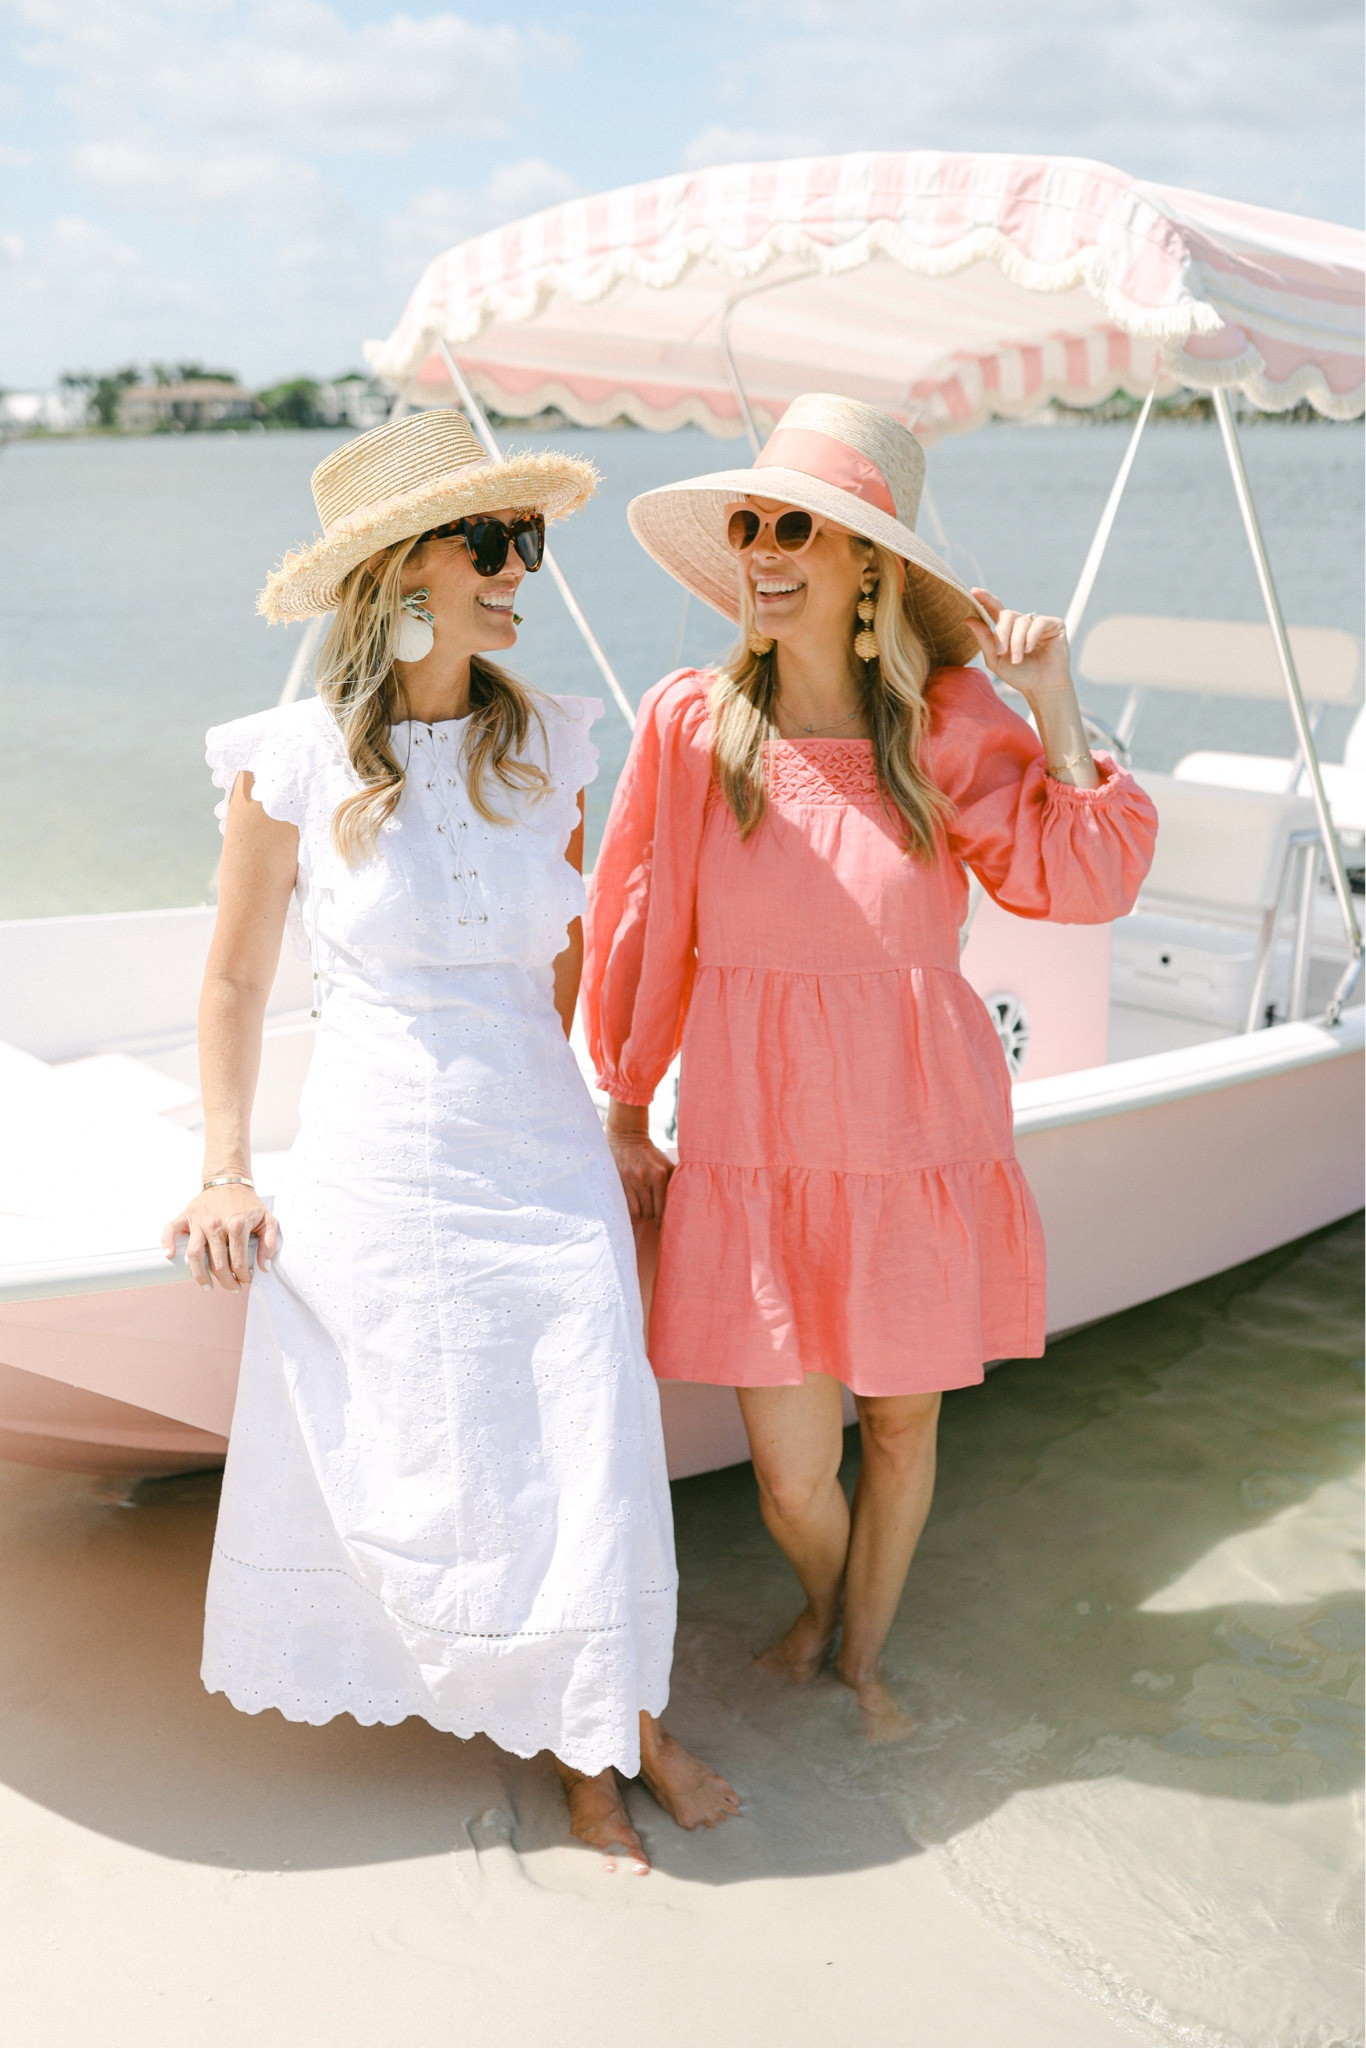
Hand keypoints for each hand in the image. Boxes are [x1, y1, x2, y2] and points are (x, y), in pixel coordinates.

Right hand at [161, 1182, 279, 1291]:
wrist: (229, 1181)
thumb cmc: (248, 1204)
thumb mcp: (268, 1220)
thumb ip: (270, 1243)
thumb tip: (264, 1267)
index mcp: (237, 1225)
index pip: (238, 1261)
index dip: (243, 1276)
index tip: (245, 1281)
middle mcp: (216, 1224)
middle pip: (217, 1263)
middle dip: (226, 1281)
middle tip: (232, 1288)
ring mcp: (199, 1221)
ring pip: (194, 1254)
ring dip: (199, 1275)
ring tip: (207, 1286)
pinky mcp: (186, 1215)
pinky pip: (171, 1229)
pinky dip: (167, 1242)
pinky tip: (170, 1256)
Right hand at [606, 1127, 673, 1222]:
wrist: (627, 1137)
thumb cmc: (650, 1155)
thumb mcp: (666, 1164)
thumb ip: (673, 1182)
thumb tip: (682, 1205)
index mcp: (661, 1175)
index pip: (664, 1207)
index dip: (663, 1220)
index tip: (663, 1227)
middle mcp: (647, 1178)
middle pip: (651, 1212)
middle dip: (652, 1217)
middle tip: (653, 1217)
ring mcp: (631, 1180)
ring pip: (639, 1212)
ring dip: (641, 1214)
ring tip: (643, 1209)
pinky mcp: (619, 1181)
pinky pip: (627, 1206)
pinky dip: (631, 1209)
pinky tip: (633, 1205)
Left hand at [966, 588, 1071, 709]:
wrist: (1042, 687)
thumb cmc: (1020, 675)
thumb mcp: (996, 659)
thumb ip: (984, 639)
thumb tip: (969, 619)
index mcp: (1008, 629)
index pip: (995, 609)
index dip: (985, 599)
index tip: (974, 591)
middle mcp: (1023, 622)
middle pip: (1007, 615)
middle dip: (1002, 634)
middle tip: (1002, 653)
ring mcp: (1039, 622)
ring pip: (1022, 621)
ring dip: (1017, 642)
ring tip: (1018, 659)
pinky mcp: (1055, 624)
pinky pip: (1039, 622)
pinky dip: (1031, 636)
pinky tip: (1030, 649)